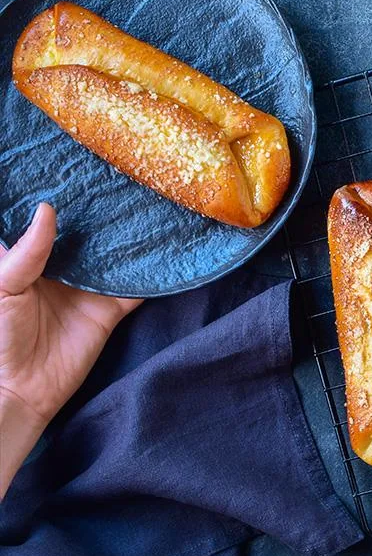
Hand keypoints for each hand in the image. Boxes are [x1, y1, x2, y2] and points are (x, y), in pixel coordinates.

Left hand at [0, 203, 140, 497]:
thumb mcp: (3, 288)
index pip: (48, 222)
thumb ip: (25, 252)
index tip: (77, 166)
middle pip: (88, 234)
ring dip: (131, 237)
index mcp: (31, 258)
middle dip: (103, 211)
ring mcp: (91, 287)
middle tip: (125, 175)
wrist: (21, 388)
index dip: (60, 196)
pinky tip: (169, 247)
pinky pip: (137, 287)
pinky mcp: (113, 309)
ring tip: (151, 201)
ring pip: (115, 255)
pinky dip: (154, 272)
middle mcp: (64, 267)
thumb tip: (47, 209)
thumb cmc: (0, 335)